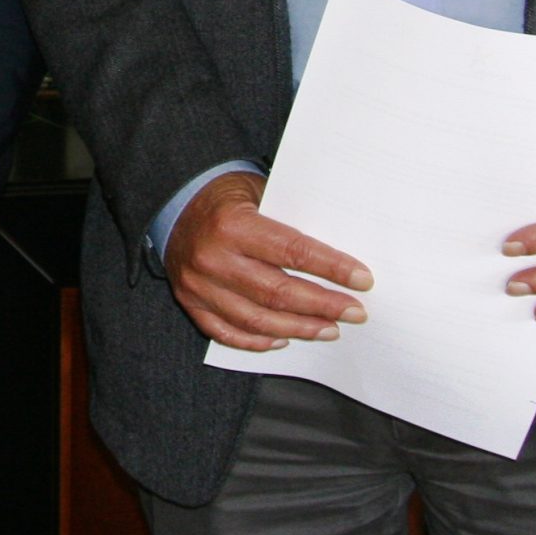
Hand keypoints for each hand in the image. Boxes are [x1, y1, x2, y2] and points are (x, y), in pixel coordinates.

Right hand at [165, 172, 372, 351]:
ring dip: (299, 328)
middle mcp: (212, 257)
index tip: (362, 280)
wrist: (173, 202)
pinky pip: (228, 332)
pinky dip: (259, 341)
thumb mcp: (258, 192)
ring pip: (257, 320)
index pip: (292, 252)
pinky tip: (285, 340)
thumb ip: (291, 220)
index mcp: (231, 224)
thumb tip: (340, 257)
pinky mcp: (190, 302)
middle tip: (355, 311)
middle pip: (278, 292)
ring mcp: (198, 285)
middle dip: (324, 305)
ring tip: (329, 329)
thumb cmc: (226, 197)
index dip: (331, 268)